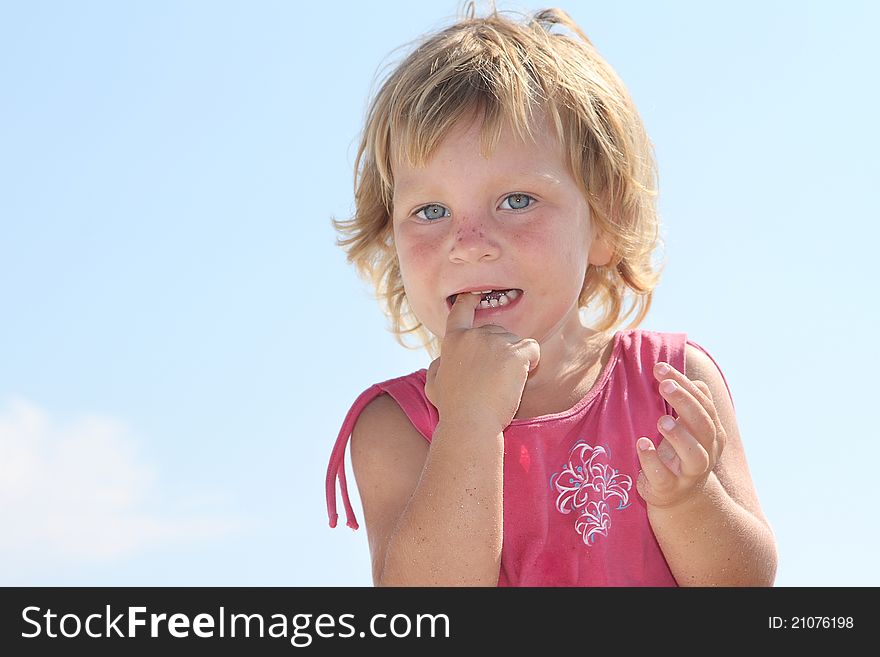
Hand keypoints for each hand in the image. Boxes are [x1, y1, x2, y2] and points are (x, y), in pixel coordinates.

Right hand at [424, 293, 539, 433]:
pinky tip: (520, 380)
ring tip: (503, 385)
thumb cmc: (453, 410)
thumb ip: (438, 368)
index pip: (461, 312)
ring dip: (515, 361)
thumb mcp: (433, 387)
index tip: (475, 294)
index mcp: (454, 341)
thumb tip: (442, 360)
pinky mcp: (514, 353)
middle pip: (497, 332)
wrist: (471, 424)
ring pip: (516, 342)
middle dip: (501, 351)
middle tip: (494, 380)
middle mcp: (474, 335)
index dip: (469, 300)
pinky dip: (532, 363)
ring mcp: (495, 342)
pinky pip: (532, 350)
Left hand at [635, 361, 726, 508]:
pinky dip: (652, 460)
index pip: (703, 404)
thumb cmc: (681, 452)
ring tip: (661, 420)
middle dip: (685, 404)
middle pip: (704, 426)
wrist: (682, 499)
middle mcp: (706, 452)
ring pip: (694, 456)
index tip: (661, 368)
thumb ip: (691, 405)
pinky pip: (663, 477)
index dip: (684, 385)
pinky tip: (642, 444)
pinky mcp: (668, 489)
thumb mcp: (688, 429)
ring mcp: (688, 473)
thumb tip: (695, 381)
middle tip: (664, 385)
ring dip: (678, 435)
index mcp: (711, 433)